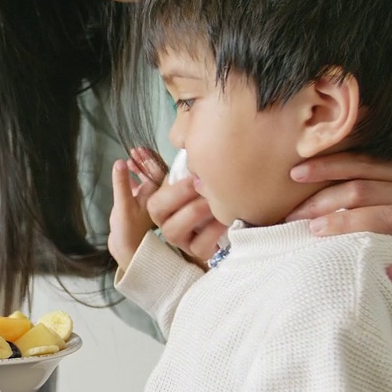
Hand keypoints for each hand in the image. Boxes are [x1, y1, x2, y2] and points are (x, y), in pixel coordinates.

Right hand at [108, 148, 162, 267]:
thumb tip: (120, 162)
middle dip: (145, 160)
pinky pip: (140, 185)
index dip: (150, 158)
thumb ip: (122, 184)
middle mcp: (156, 196)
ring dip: (140, 167)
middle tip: (135, 150)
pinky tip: (127, 170)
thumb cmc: (129, 232)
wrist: (126, 251)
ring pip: (147, 178)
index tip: (140, 149)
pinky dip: (134, 177)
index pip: (159, 170)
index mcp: (158, 195)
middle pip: (154, 172)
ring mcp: (148, 200)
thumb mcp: (123, 206)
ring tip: (130, 157)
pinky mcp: (139, 205)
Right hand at [127, 145, 223, 264]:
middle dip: (179, 195)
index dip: (172, 185)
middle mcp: (167, 220)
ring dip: (194, 212)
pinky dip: (213, 232)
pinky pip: (199, 246)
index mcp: (165, 201)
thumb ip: (191, 163)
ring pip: (172, 230)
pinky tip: (227, 221)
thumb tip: (185, 139)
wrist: (236, 221)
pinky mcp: (198, 252)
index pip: (155, 193)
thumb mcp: (202, 177)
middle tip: (202, 184)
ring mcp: (181, 239)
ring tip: (215, 202)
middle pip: (156, 210)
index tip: (195, 175)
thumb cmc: (216, 194)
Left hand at [285, 153, 391, 281]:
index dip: (328, 167)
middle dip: (325, 201)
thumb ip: (378, 180)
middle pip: (366, 190)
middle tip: (294, 214)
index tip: (295, 174)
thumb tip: (322, 186)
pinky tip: (387, 273)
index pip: (362, 165)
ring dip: (351, 224)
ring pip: (388, 218)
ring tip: (319, 233)